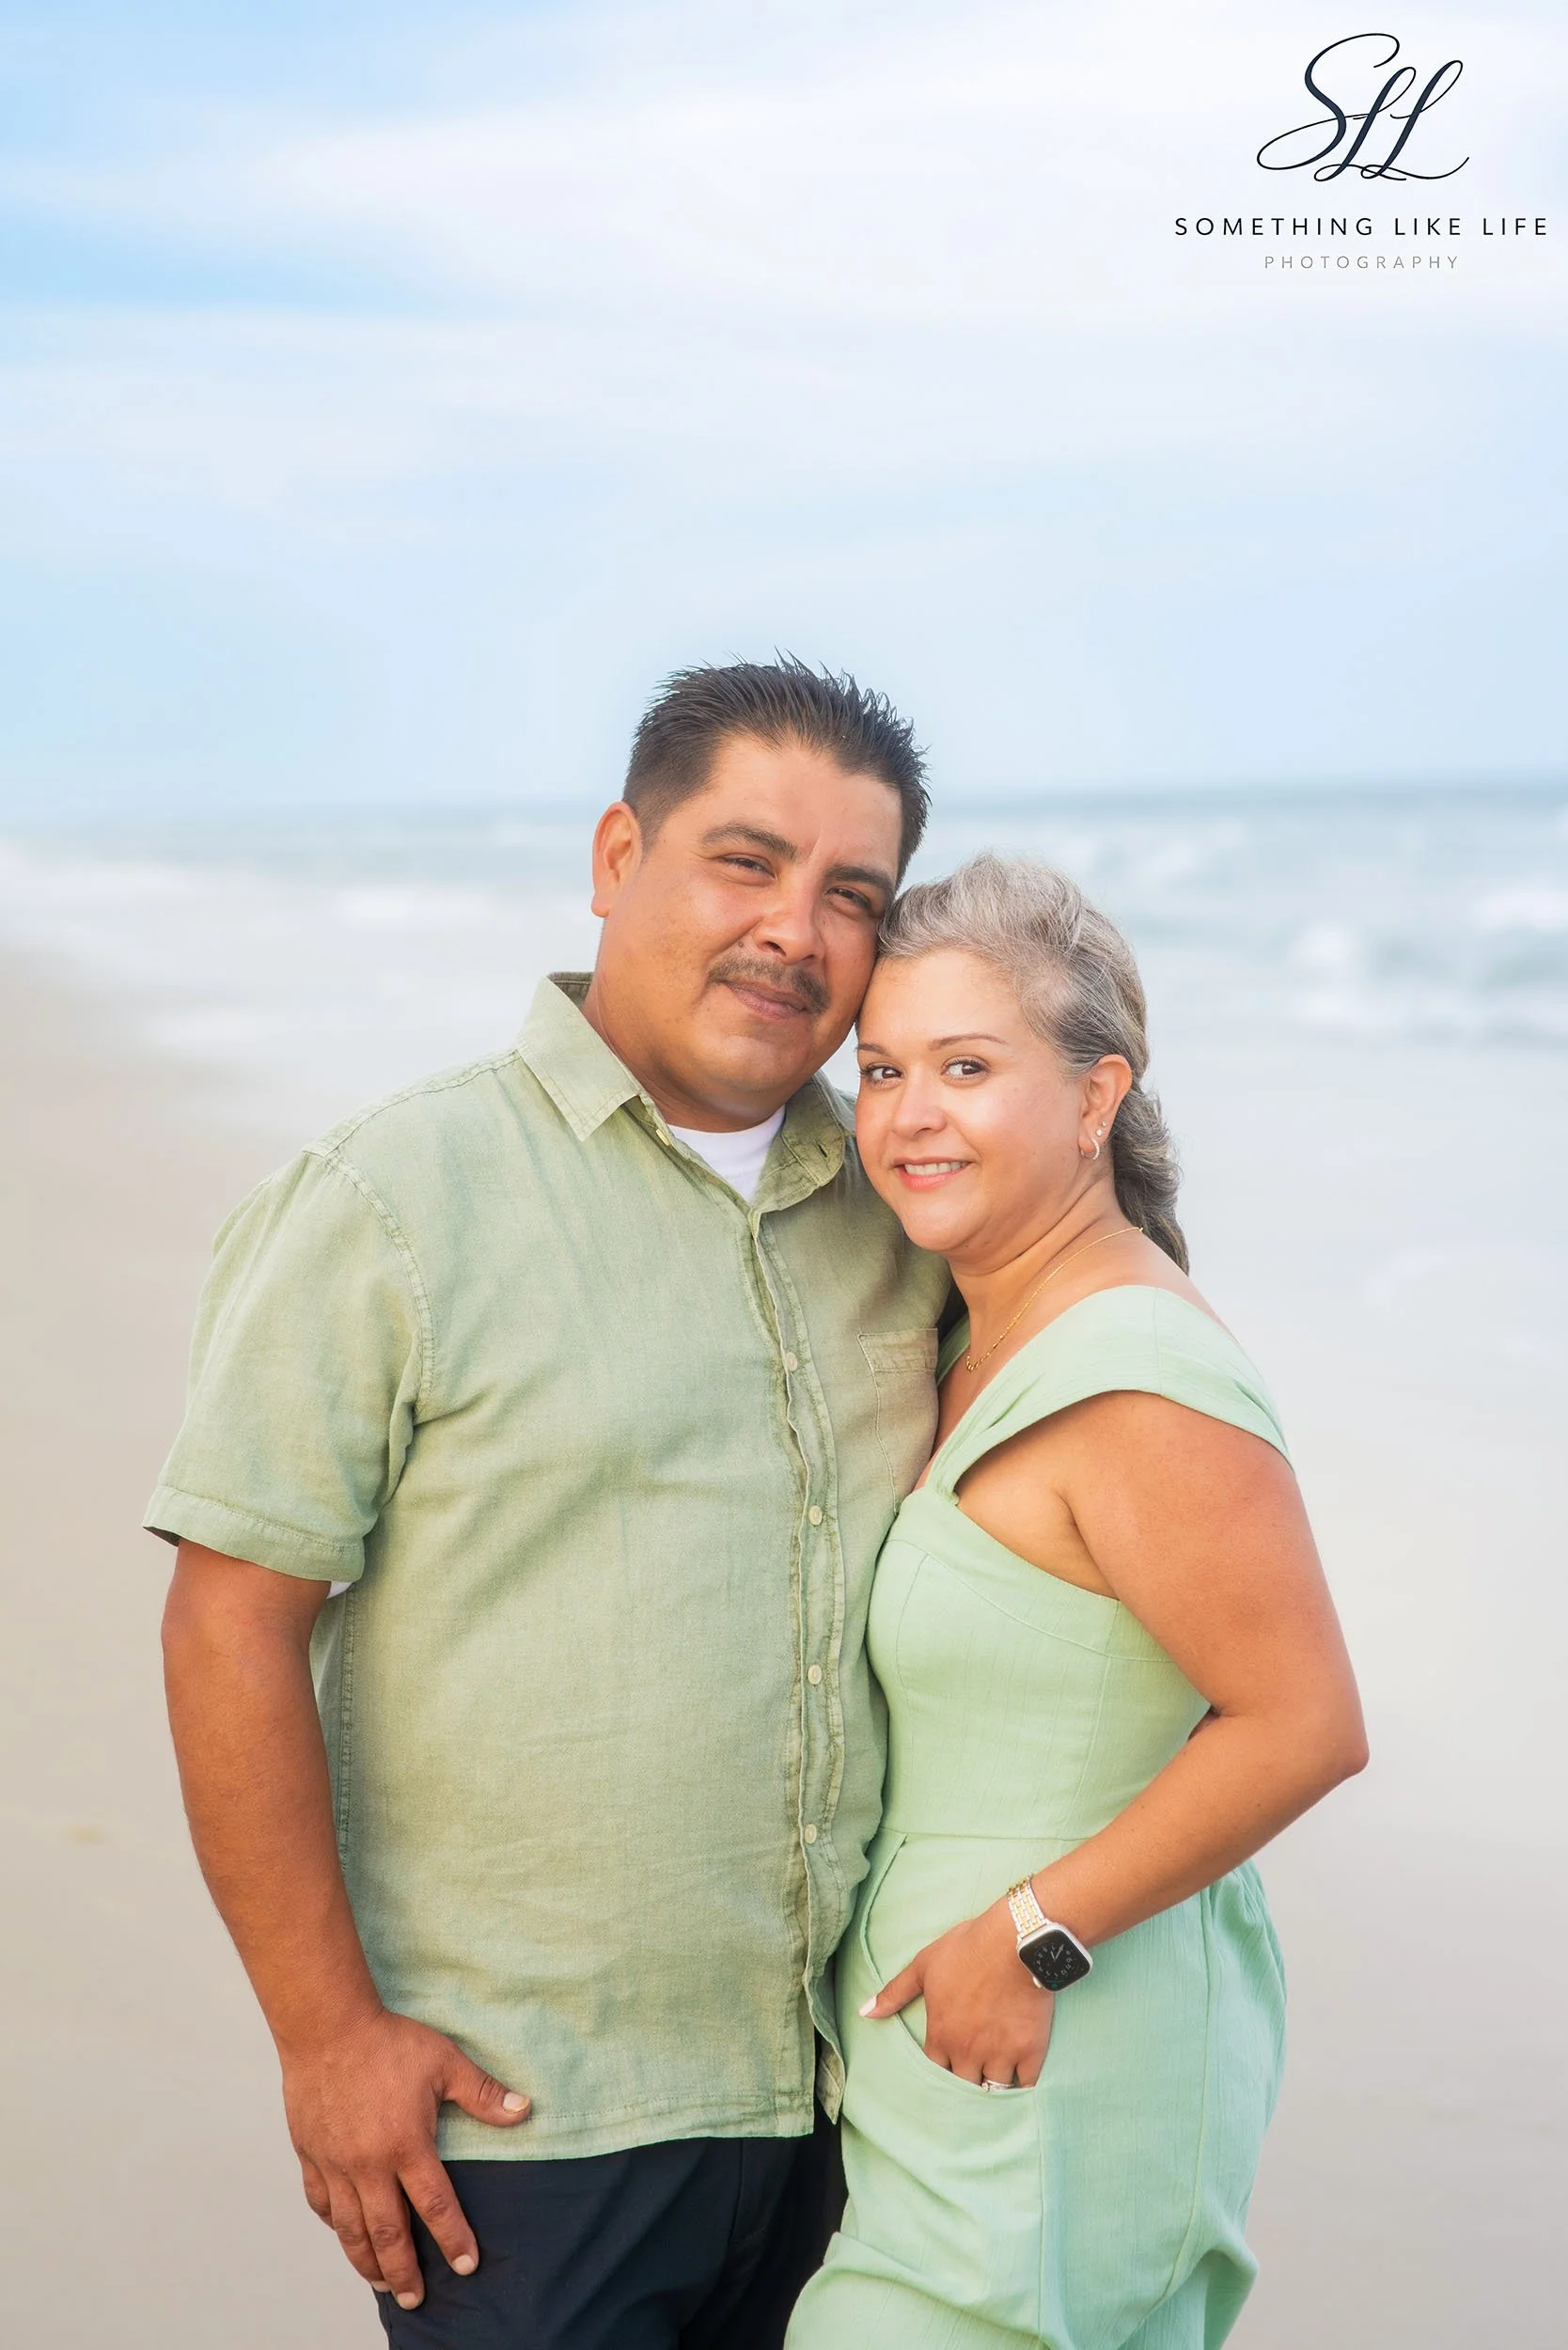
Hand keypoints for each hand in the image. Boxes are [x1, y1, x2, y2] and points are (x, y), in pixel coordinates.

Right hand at [281, 2005, 529, 2308]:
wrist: (327, 2026)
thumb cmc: (389, 2042)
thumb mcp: (444, 2062)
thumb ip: (483, 2093)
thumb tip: (525, 2110)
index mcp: (407, 2145)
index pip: (435, 2206)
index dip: (453, 2238)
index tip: (466, 2265)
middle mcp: (369, 2165)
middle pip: (388, 2233)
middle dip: (403, 2271)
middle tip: (414, 2298)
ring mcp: (336, 2164)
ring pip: (350, 2228)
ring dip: (366, 2260)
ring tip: (381, 2281)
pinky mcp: (311, 2155)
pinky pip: (321, 2203)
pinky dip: (335, 2224)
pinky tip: (346, 2233)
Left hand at [860, 1900, 1052, 2086]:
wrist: (1014, 1941)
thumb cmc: (967, 1949)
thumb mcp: (924, 1966)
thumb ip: (895, 1993)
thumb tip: (865, 2013)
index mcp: (942, 2035)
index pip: (934, 2072)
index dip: (940, 2071)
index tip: (946, 2068)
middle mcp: (968, 2052)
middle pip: (964, 2086)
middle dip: (965, 2083)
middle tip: (971, 2077)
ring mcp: (1001, 2054)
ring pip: (994, 2088)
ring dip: (993, 2085)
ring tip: (995, 2081)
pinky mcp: (1030, 2050)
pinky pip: (1026, 2085)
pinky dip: (1023, 2087)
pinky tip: (1021, 2082)